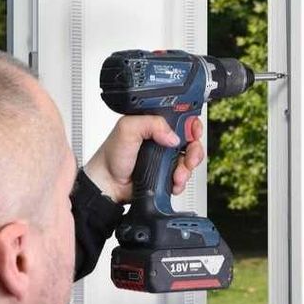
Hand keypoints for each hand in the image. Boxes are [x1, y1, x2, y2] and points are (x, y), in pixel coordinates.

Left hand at [83, 115, 204, 203]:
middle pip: (191, 140)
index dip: (191, 124)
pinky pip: (183, 176)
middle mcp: (161, 139)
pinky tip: (172, 182)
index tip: (193, 131)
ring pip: (189, 160)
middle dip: (194, 150)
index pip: (181, 118)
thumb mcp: (127, 129)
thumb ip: (151, 123)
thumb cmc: (111, 156)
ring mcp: (165, 157)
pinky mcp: (166, 174)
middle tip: (189, 156)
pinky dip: (181, 181)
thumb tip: (173, 135)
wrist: (108, 184)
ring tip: (177, 174)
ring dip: (187, 168)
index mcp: (154, 123)